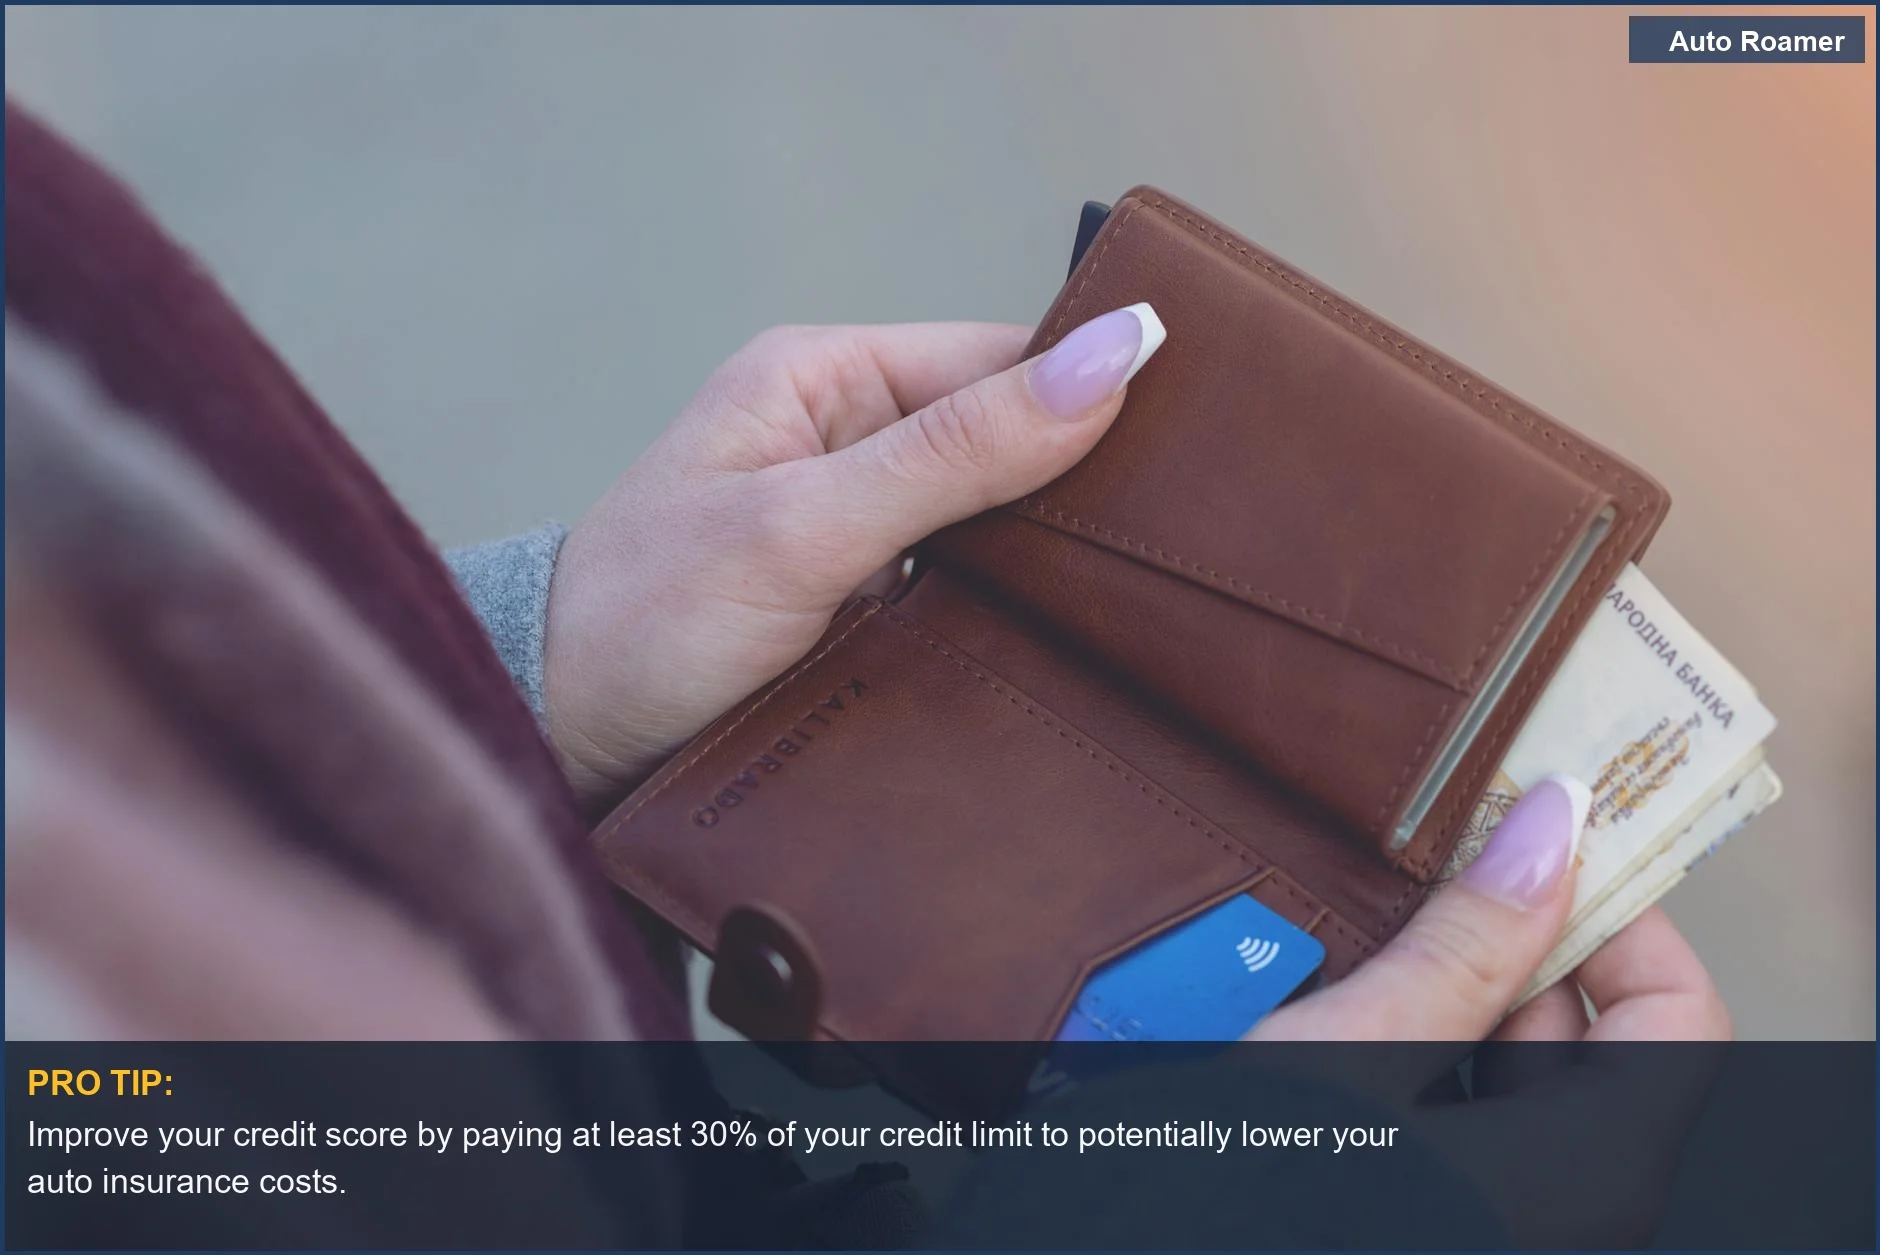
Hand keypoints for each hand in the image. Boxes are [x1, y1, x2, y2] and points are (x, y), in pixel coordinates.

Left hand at [543, 304, 1166, 812]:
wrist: (562, 754)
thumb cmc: (642, 621)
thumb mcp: (802, 526)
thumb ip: (953, 452)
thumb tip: (1110, 359)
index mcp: (826, 379)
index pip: (1000, 360)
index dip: (1093, 393)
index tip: (1190, 445)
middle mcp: (849, 441)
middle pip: (1011, 441)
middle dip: (1081, 489)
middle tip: (1177, 545)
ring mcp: (864, 531)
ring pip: (1001, 527)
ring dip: (1052, 565)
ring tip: (1141, 602)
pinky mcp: (870, 608)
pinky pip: (972, 595)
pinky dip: (1016, 620)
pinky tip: (1068, 647)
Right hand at [1252, 774, 1732, 1245]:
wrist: (1122, 1243)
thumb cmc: (1234, 1210)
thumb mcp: (1345, 1054)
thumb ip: (1462, 943)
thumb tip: (1548, 834)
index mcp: (1583, 1177)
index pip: (1678, 1013)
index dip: (1619, 919)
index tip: (1540, 848)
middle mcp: (1557, 1206)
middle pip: (1585, 1037)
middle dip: (1506, 945)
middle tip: (1422, 879)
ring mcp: (1487, 1208)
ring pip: (1506, 1066)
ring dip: (1439, 988)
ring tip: (1350, 950)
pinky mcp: (1426, 1202)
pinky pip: (1449, 1104)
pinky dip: (1404, 1041)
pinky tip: (1327, 1009)